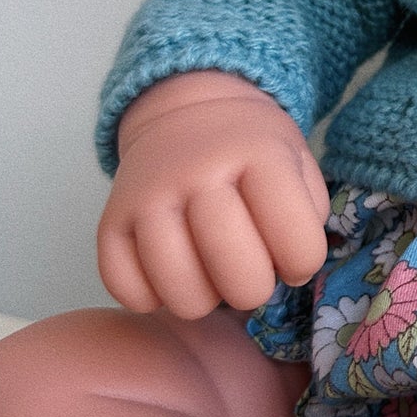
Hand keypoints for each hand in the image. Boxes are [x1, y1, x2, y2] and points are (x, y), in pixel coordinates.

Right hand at [97, 72, 330, 318]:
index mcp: (258, 153)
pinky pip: (129, 293)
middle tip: (251, 271)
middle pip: (240, 276)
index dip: (303, 264)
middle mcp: (198, 171)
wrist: (187, 116)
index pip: (298, 244)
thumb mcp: (298, 165)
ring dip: (205, 300)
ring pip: (182, 294)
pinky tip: (171, 275)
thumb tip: (289, 271)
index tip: (294, 255)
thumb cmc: (253, 155)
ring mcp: (147, 197)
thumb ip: (308, 216)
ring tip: (212, 276)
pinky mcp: (108, 223)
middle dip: (255, 290)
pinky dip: (153, 299)